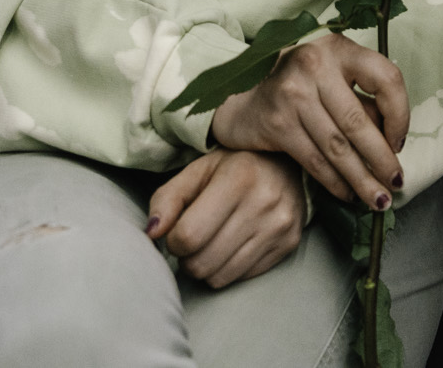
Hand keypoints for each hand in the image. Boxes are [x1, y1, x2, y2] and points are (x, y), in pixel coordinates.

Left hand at [147, 149, 302, 288]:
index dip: (173, 240)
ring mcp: (280, 226)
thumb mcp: (196, 172)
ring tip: (212, 243)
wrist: (287, 164)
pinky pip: (241, 278)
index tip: (178, 230)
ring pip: (219, 277)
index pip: (188, 236)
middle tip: (194, 239)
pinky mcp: (290, 244)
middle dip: (187, 257)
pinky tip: (234, 244)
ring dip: (206, 266)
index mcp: (239, 178)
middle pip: (201, 263)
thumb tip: (152, 233)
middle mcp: (265, 203)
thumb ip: (167, 199)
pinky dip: (229, 268)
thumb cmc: (233, 167)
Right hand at [209, 32, 407, 208]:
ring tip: (378, 200)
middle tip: (397, 183)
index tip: (399, 142)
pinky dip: (335, 182)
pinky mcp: (277, 123)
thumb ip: (361, 99)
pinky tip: (348, 194)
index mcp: (339, 48)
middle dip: (382, 159)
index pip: (386, 78)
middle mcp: (315, 66)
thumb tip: (393, 142)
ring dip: (362, 179)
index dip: (400, 115)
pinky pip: (315, 160)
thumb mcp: (332, 76)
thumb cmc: (298, 87)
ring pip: (338, 147)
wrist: (239, 98)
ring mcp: (293, 94)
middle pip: (358, 122)